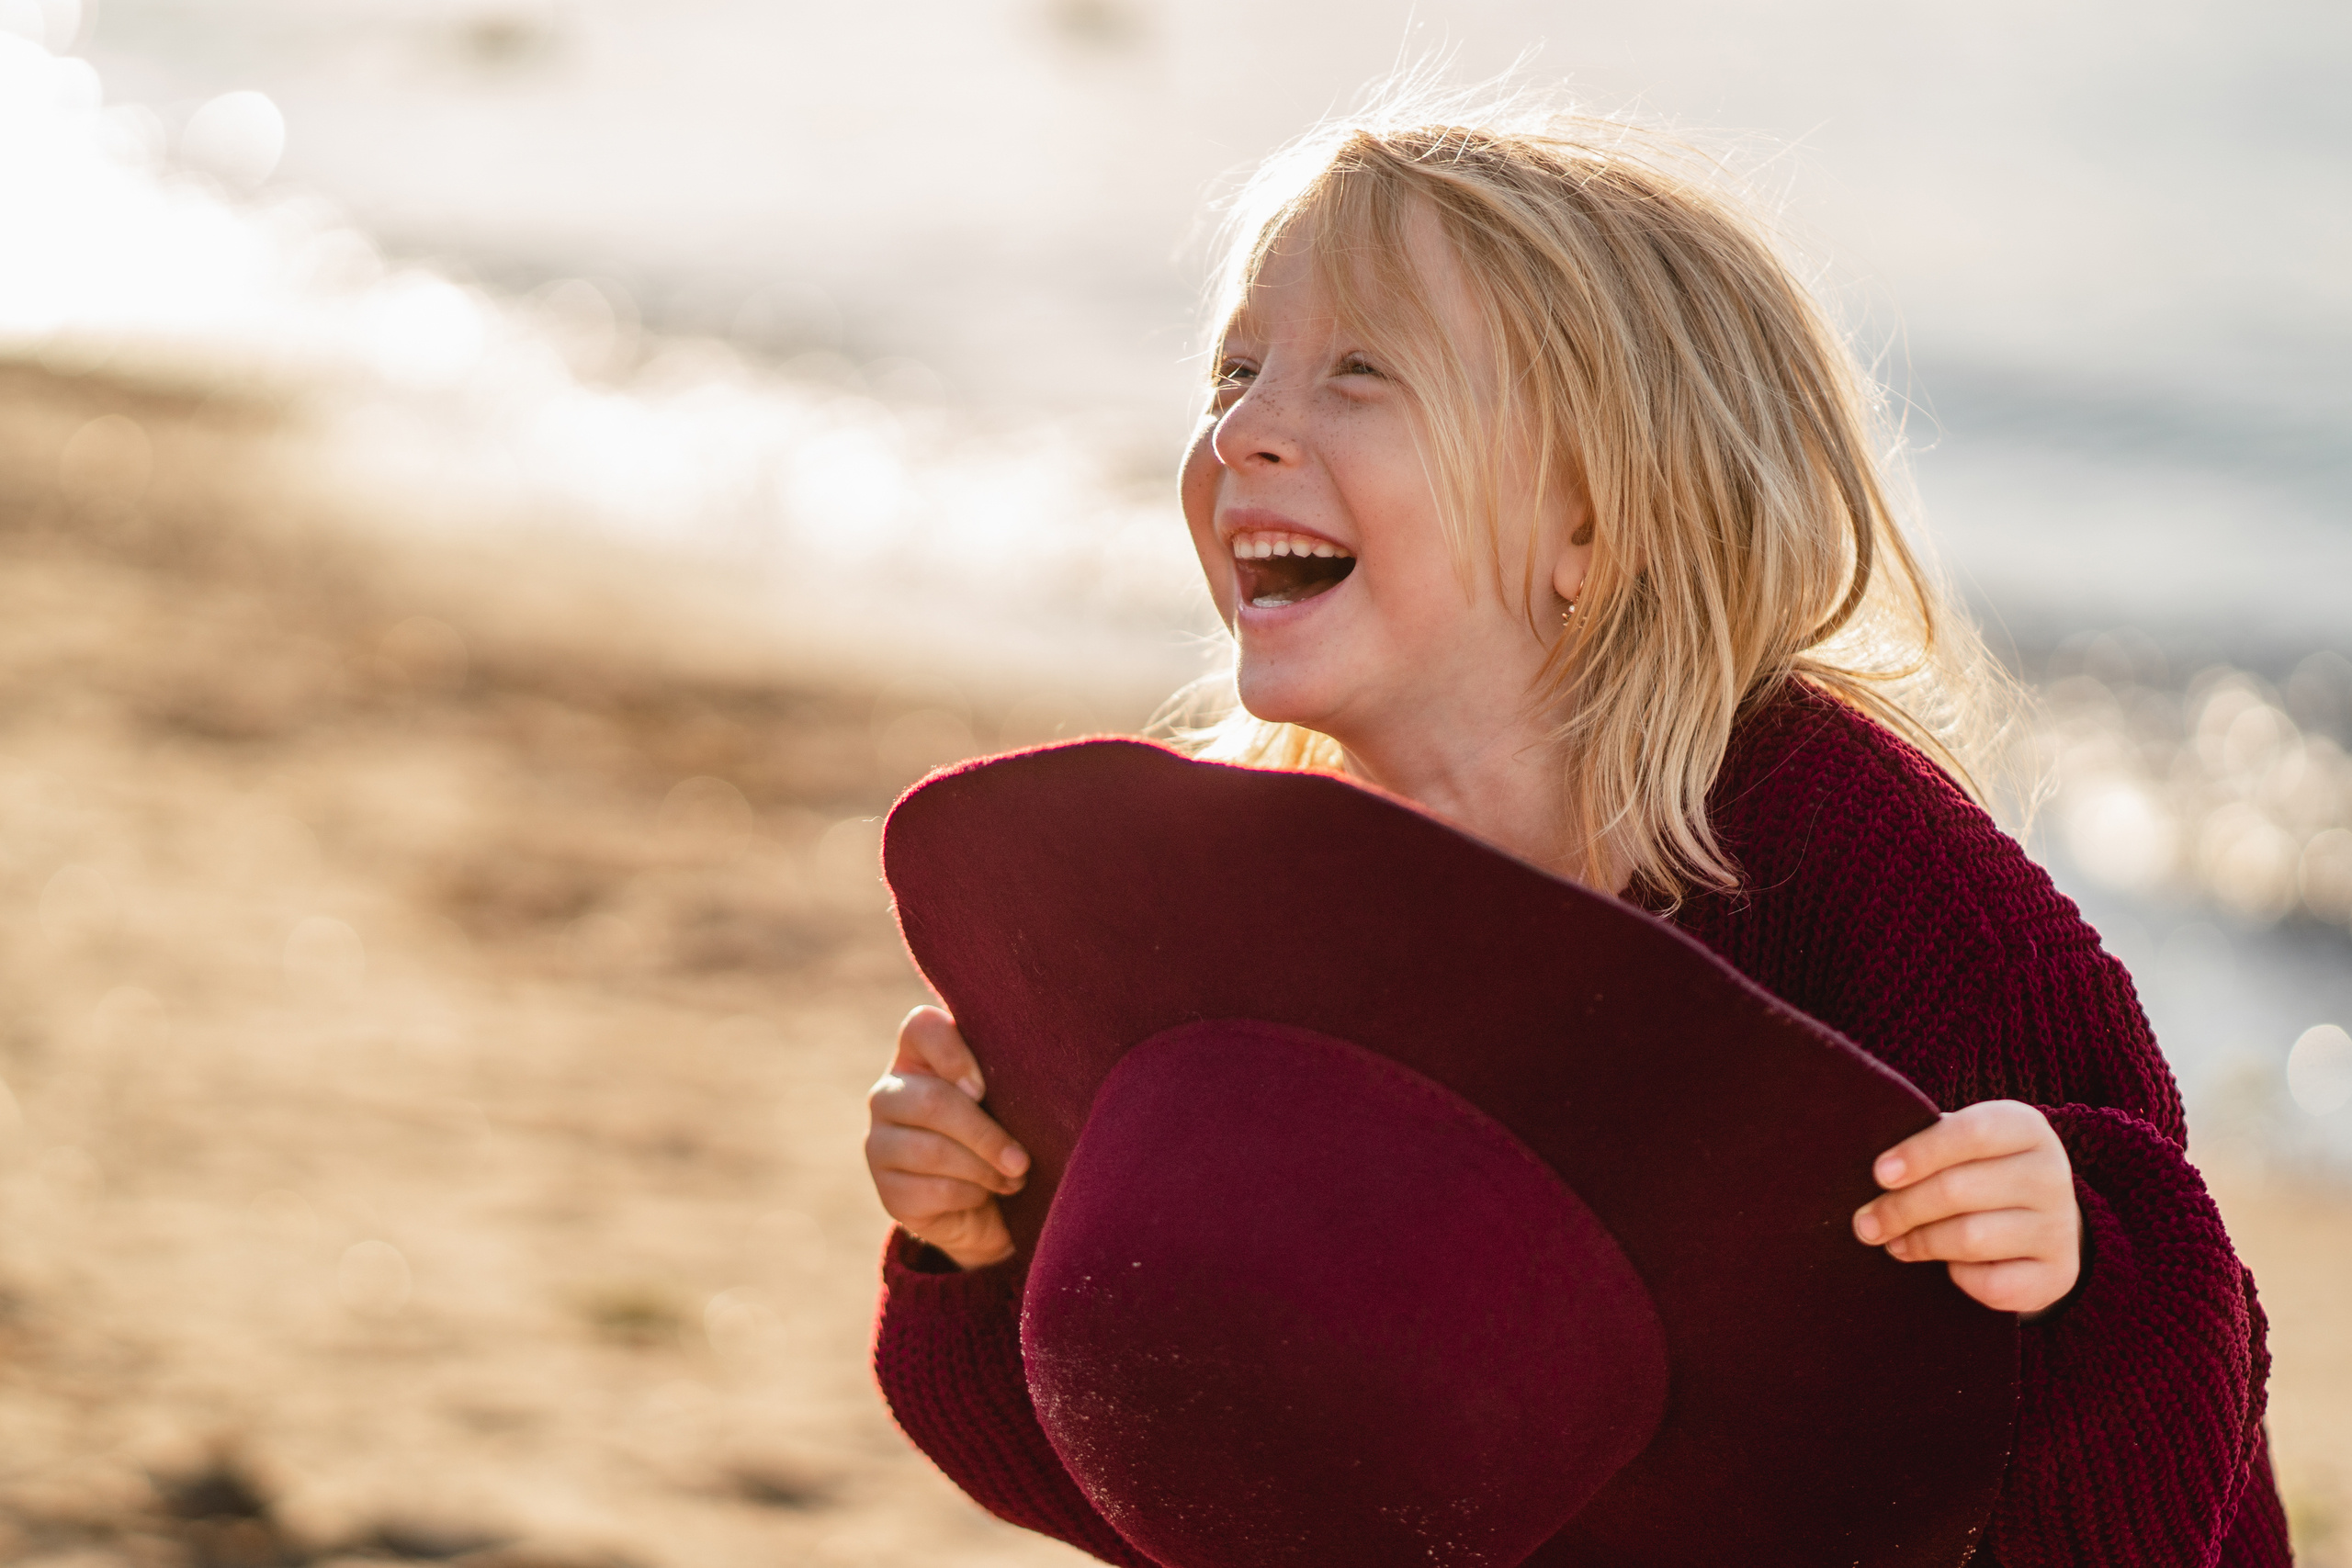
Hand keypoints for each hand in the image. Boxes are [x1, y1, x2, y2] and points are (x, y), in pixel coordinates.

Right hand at [865, 1006, 1029, 1270]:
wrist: (988, 1203)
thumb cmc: (1002, 1132)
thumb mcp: (1007, 1097)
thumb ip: (1005, 1073)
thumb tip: (1036, 1070)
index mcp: (918, 1057)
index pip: (921, 1027)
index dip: (952, 1054)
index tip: (983, 1089)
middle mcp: (889, 1095)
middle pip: (932, 1102)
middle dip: (985, 1134)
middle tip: (1022, 1159)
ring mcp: (880, 1145)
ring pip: (932, 1152)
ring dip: (984, 1169)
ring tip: (1014, 1178)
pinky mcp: (888, 1192)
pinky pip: (932, 1191)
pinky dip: (971, 1196)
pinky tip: (986, 1195)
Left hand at [1853, 1100, 2082, 1316]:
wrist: (2041, 1221)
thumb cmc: (1979, 1173)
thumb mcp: (1961, 1147)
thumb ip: (1926, 1149)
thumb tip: (1877, 1175)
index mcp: (2025, 1128)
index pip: (1971, 1133)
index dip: (1920, 1154)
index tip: (1880, 1175)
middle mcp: (2050, 1173)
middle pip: (1959, 1190)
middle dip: (1902, 1209)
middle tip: (1866, 1223)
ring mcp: (2059, 1226)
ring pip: (1971, 1238)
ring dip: (1921, 1243)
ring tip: (1895, 1243)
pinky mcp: (2058, 1274)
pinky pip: (1993, 1284)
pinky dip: (1960, 1278)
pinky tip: (1949, 1267)